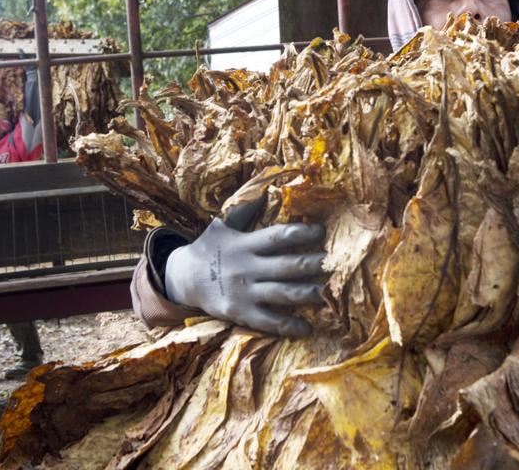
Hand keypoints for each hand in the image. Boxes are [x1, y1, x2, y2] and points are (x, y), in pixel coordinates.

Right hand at [164, 196, 326, 335]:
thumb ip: (245, 210)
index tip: (321, 231)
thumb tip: (265, 189)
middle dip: (313, 264)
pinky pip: (268, 321)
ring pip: (282, 294)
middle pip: (286, 266)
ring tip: (330, 293)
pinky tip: (308, 328)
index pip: (277, 237)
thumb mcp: (222, 225)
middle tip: (335, 263)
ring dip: (308, 294)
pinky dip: (289, 326)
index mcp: (245, 244)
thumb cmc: (209, 248)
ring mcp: (244, 292)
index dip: (300, 234)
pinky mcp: (241, 313)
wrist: (183, 278)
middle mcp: (247, 268)